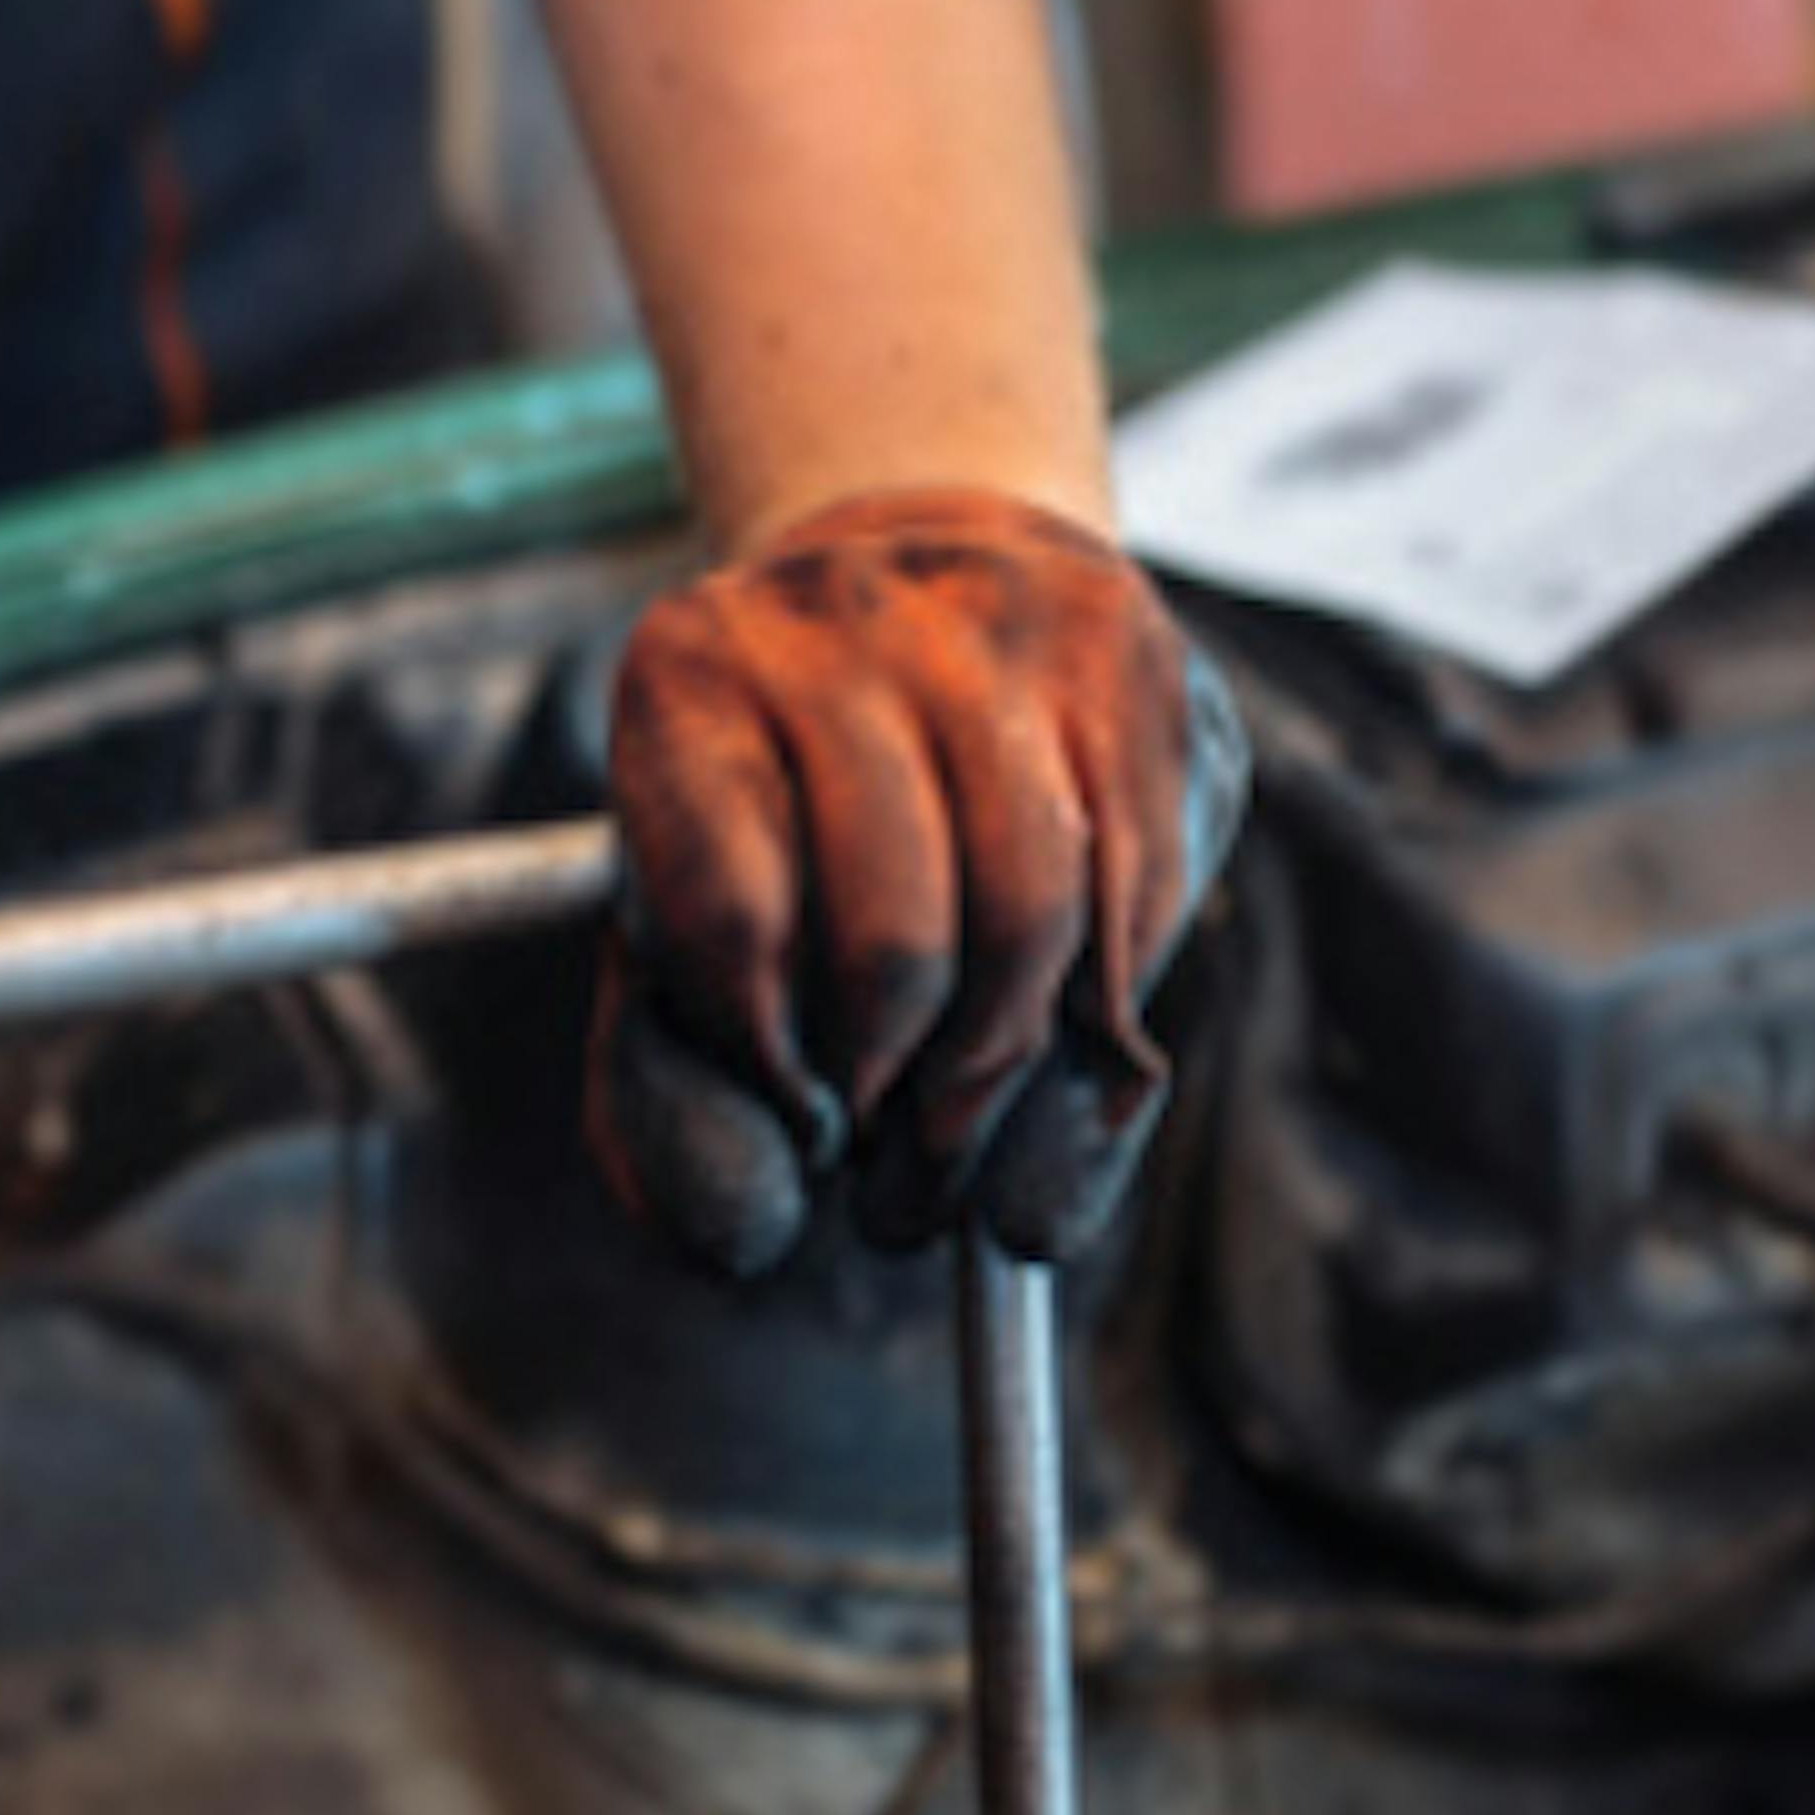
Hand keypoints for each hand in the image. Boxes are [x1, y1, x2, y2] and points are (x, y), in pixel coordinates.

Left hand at [593, 487, 1247, 1276]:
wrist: (922, 582)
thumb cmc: (783, 812)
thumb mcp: (679, 944)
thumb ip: (672, 1099)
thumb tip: (753, 1232)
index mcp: (688, 678)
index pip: (734, 922)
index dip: (776, 1069)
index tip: (806, 1121)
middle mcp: (837, 619)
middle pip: (898, 939)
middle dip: (908, 1103)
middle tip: (903, 1170)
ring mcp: (996, 620)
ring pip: (1037, 921)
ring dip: (1012, 1075)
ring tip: (971, 1127)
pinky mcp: (1128, 652)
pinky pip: (1141, 895)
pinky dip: (1109, 1011)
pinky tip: (1066, 1037)